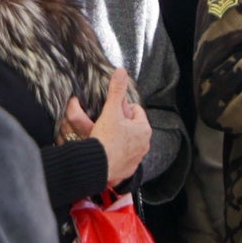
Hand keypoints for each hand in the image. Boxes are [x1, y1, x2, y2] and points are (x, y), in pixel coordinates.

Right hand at [64, 68, 153, 184]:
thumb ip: (116, 91)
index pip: (135, 110)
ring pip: (126, 142)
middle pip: (131, 127)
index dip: (122, 108)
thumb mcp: (111, 110)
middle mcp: (144, 145)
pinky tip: (105, 150)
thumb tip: (121, 72)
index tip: (112, 111)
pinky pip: (121, 157)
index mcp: (144, 129)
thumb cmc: (107, 139)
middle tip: (106, 123)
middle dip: (119, 124)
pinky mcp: (126, 169)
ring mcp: (136, 158)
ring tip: (104, 136)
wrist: (97, 165)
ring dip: (117, 138)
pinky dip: (114, 153)